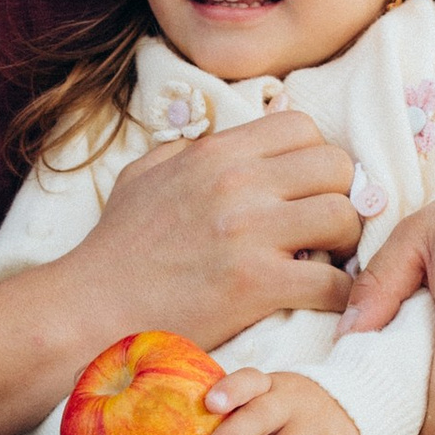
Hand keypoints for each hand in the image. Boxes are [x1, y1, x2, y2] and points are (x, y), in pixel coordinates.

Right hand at [72, 112, 360, 355]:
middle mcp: (238, 184)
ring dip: (344, 243)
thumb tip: (222, 142)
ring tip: (323, 260)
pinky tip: (322, 300)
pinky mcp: (256, 286)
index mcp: (215, 154)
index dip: (313, 156)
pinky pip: (333, 281)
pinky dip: (338, 293)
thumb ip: (188, 151)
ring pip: (344, 217)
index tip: (304, 188)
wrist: (90, 308)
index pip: (302, 126)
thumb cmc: (116, 247)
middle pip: (336, 165)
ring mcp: (250, 234)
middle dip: (339, 195)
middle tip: (322, 226)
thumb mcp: (143, 175)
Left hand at [197, 369, 362, 434]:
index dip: (230, 390)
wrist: (353, 409)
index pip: (247, 380)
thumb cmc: (287, 414)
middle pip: (259, 417)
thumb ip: (233, 423)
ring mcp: (315, 425)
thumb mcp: (265, 406)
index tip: (209, 404)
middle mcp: (291, 401)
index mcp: (267, 387)